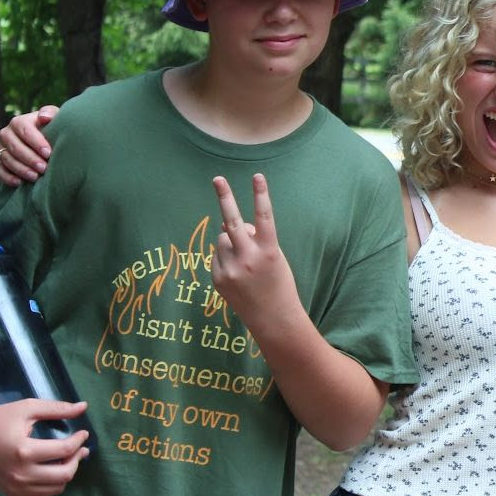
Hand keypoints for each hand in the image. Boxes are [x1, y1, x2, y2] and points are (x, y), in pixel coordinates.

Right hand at [0, 105, 59, 185]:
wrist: (49, 143)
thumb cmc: (54, 129)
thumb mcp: (56, 119)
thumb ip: (51, 113)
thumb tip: (44, 117)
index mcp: (19, 122)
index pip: (23, 129)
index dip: (35, 141)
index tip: (49, 153)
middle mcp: (7, 134)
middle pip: (14, 146)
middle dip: (29, 158)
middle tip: (44, 168)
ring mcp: (3, 148)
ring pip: (7, 159)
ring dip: (21, 169)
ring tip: (36, 177)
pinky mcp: (1, 162)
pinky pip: (0, 170)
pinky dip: (8, 177)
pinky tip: (20, 183)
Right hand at [0, 397, 89, 495]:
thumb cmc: (1, 419)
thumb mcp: (28, 408)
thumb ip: (57, 409)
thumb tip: (84, 407)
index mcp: (23, 451)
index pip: (64, 450)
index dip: (79, 441)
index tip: (84, 433)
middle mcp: (20, 473)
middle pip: (64, 474)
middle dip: (78, 459)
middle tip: (81, 449)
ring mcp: (15, 486)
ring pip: (56, 488)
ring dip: (68, 472)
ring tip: (69, 458)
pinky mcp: (12, 493)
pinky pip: (42, 494)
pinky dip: (54, 483)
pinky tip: (55, 469)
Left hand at [210, 173, 299, 328]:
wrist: (273, 319)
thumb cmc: (278, 284)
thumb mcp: (275, 258)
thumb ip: (255, 240)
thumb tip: (227, 225)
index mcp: (269, 251)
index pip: (264, 217)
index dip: (261, 195)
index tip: (257, 176)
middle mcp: (249, 258)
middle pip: (233, 222)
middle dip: (225, 198)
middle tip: (217, 179)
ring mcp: (231, 269)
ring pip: (223, 239)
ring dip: (230, 241)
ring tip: (244, 260)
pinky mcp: (218, 278)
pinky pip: (217, 256)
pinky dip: (225, 257)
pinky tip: (238, 274)